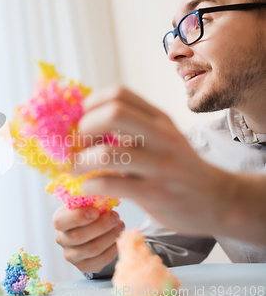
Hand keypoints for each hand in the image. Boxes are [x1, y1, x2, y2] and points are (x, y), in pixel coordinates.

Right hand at [53, 206, 124, 272]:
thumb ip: (90, 201)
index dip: (78, 217)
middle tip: (116, 216)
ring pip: (92, 249)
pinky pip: (101, 260)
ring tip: (120, 225)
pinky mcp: (84, 266)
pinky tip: (120, 238)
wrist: (91, 231)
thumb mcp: (86, 204)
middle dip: (101, 226)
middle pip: (79, 236)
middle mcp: (61, 239)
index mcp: (59, 221)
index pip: (61, 221)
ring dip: (110, 236)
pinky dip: (114, 248)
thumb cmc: (89, 212)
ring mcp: (71, 255)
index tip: (96, 211)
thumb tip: (103, 193)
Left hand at [74, 85, 233, 234]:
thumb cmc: (178, 167)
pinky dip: (91, 186)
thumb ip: (133, 126)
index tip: (82, 121)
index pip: (118, 94)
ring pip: (108, 153)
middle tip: (79, 145)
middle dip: (85, 128)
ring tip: (76, 169)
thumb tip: (86, 120)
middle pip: (112, 114)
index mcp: (158, 118)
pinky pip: (111, 184)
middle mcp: (161, 136)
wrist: (218, 201)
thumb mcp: (162, 137)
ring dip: (81, 162)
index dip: (91, 104)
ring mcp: (160, 165)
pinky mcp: (155, 193)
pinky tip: (90, 188)